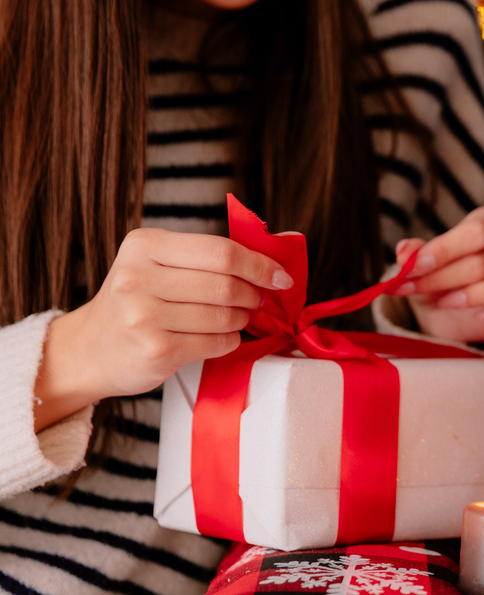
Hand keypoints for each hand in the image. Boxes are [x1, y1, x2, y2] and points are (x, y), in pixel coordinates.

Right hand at [34, 229, 292, 430]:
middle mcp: (138, 277)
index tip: (281, 276)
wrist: (91, 348)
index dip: (260, 265)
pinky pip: (216, 343)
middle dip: (254, 294)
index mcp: (144, 245)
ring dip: (242, 319)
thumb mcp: (159, 264)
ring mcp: (144, 316)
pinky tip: (219, 337)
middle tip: (258, 300)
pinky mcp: (155, 350)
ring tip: (237, 317)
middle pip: (226, 284)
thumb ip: (210, 256)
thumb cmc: (138, 301)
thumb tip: (279, 248)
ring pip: (225, 316)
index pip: (221, 251)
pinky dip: (229, 340)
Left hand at [391, 207, 483, 342]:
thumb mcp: (422, 262)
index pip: (477, 232)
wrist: (447, 308)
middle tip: (412, 289)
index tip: (413, 268)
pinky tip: (482, 317)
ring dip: (473, 296)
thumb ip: (414, 254)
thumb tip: (406, 252)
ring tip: (445, 302)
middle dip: (442, 279)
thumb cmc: (439, 275)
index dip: (444, 251)